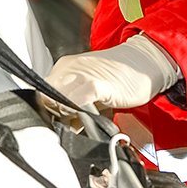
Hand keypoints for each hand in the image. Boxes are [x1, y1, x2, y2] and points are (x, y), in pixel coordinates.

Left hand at [40, 34, 180, 117]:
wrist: (144, 62)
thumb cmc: (120, 77)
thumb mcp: (91, 92)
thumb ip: (73, 106)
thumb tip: (61, 124)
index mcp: (64, 68)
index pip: (42, 91)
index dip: (45, 109)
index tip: (52, 120)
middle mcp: (69, 68)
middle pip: (45, 95)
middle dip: (51, 113)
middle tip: (63, 123)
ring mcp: (82, 75)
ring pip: (56, 97)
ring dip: (61, 114)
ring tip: (73, 122)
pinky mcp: (96, 84)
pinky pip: (76, 100)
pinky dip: (73, 110)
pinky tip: (81, 117)